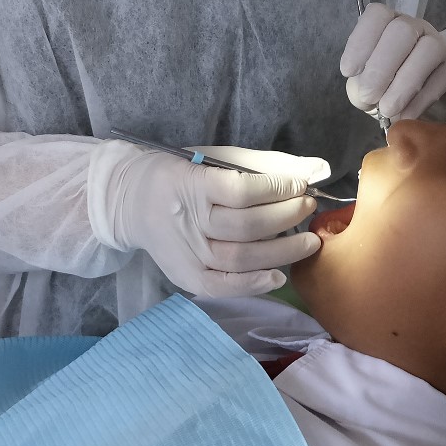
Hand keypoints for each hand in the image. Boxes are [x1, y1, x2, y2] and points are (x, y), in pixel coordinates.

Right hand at [90, 143, 328, 296]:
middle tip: (307, 206)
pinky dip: (254, 284)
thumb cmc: (179, 175)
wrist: (130, 202)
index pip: (241, 191)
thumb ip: (263, 165)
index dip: (278, 189)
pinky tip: (278, 275)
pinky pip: (224, 286)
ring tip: (308, 240)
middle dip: (287, 216)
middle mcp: (187, 221)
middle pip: (247, 226)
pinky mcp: (186, 277)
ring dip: (283, 251)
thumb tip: (315, 170)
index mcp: (189, 184)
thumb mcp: (213, 158)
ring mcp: (186, 254)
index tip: (299, 185)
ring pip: (241, 258)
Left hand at [340, 4, 445, 120]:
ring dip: (402, 84)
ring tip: (387, 110)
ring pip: (427, 51)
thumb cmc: (399, 80)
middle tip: (367, 97)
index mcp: (390, 23)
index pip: (376, 15)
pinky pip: (441, 78)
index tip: (349, 72)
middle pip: (401, 31)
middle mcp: (416, 27)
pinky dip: (419, 101)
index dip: (360, 42)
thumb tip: (361, 96)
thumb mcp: (375, 80)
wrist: (443, 89)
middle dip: (380, 67)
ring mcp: (440, 44)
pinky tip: (405, 116)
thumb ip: (362, 84)